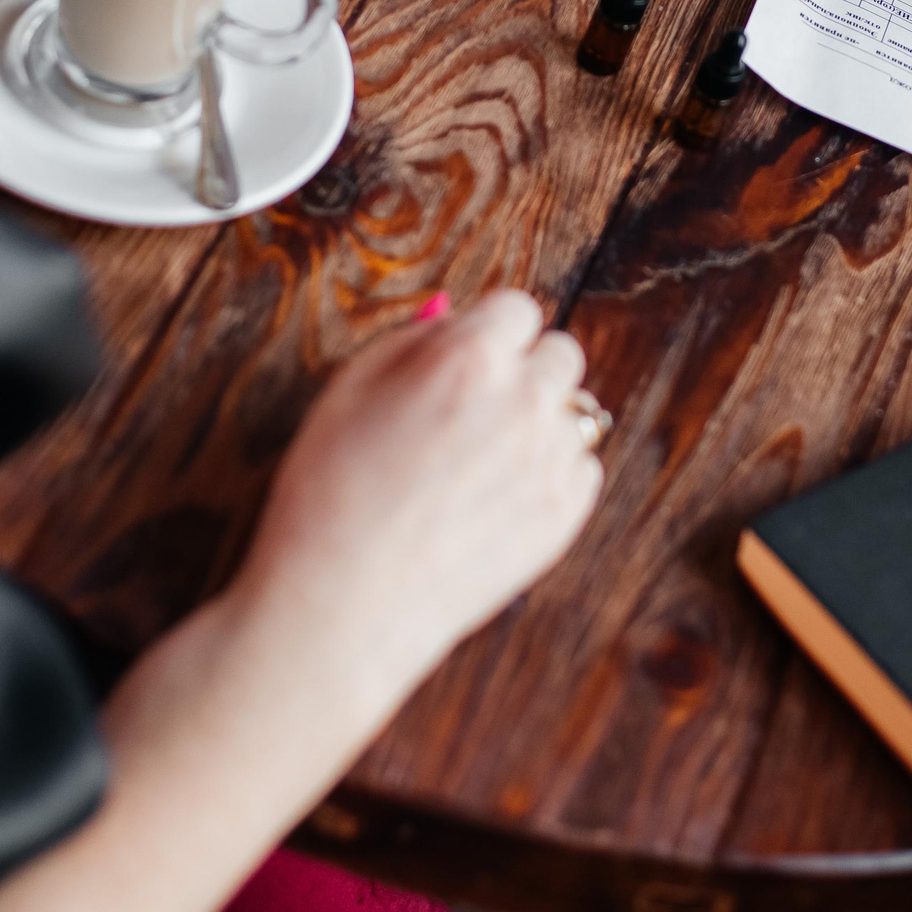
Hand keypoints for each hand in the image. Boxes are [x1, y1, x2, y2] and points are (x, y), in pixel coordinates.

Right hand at [236, 289, 602, 691]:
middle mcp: (524, 400)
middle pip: (560, 354)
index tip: (473, 356)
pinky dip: (552, 476)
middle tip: (478, 409)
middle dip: (524, 370)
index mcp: (470, 358)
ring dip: (540, 424)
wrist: (341, 603)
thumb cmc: (329, 494)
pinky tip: (498, 499)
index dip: (490, 332)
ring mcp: (550, 460)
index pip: (517, 308)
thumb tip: (456, 319)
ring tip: (482, 463)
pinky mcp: (563, 515)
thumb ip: (414, 341)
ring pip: (576, 413)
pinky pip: (582, 470)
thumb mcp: (349, 389)